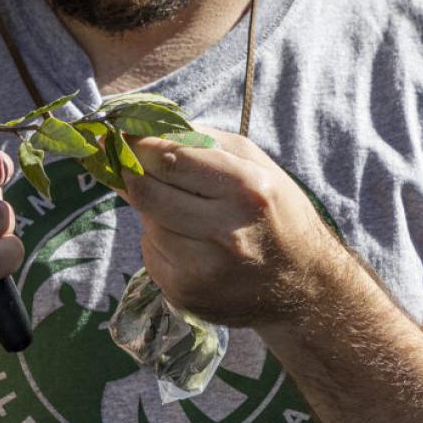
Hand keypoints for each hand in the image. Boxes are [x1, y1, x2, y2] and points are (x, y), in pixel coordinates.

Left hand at [122, 127, 343, 327]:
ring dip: (152, 210)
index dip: (138, 143)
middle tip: (123, 160)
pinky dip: (160, 240)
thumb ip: (203, 141)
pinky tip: (189, 242)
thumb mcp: (255, 165)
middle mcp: (225, 232)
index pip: (171, 158)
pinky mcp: (186, 293)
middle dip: (129, 172)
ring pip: (146, 223)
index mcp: (246, 190)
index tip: (119, 133)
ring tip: (183, 209)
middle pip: (146, 191)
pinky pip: (151, 253)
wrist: (302, 285)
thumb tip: (146, 128)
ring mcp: (203, 269)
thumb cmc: (276, 213)